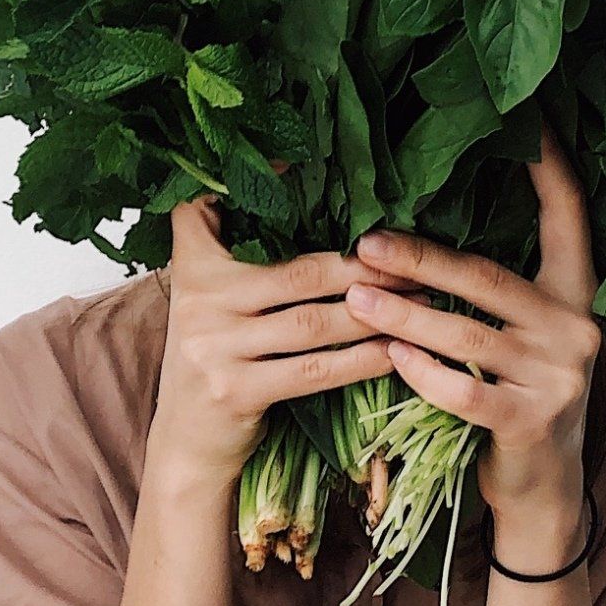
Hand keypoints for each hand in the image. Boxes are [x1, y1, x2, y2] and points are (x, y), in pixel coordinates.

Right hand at [149, 198, 402, 486]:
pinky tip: (394, 352)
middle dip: (364, 267)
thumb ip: (236, 255)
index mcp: (193, 267)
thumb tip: (300, 198)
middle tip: (414, 262)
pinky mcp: (236, 391)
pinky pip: (314, 370)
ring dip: (374, 313)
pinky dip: (360, 361)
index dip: (260, 184)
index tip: (305, 161)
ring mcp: (214, 347)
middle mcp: (199, 301)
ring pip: (313, 322)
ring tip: (419, 304)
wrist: (186, 444)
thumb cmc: (215, 360)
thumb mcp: (209, 301)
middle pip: (300, 273)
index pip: (210, 209)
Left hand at [343, 130, 599, 552]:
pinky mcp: (531, 422)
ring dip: (402, 316)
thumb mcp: (522, 338)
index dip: (549, 167)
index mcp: (574, 295)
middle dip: (420, 258)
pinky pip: (463, 392)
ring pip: (466, 335)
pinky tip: (387, 358)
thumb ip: (494, 292)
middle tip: (363, 242)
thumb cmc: (516, 398)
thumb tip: (416, 235)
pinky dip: (421, 374)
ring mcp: (558, 378)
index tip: (528, 119)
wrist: (544, 490)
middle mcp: (575, 329)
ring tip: (353, 298)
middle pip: (487, 277)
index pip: (567, 216)